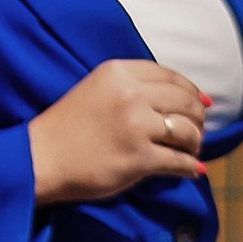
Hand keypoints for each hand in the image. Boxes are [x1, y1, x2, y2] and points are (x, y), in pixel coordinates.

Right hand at [28, 59, 210, 206]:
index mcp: (119, 73)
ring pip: (188, 131)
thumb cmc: (66, 127)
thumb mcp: (96, 89)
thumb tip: (178, 97)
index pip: (171, 76)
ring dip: (196, 142)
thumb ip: (131, 87)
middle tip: (198, 130)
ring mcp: (137, 127)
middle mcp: (131, 95)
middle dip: (198, 118)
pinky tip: (192, 169)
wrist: (40, 158)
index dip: (191, 91)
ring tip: (192, 150)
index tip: (202, 102)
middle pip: (185, 102)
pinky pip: (180, 161)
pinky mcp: (139, 158)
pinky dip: (191, 166)